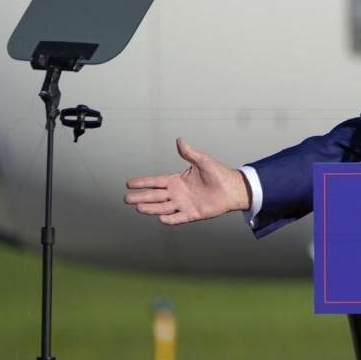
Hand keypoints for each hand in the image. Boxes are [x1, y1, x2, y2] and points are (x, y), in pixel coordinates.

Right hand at [124, 138, 250, 225]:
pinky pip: (178, 218)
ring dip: (151, 208)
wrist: (233, 188)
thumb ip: (189, 153)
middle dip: (140, 197)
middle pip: (155, 196)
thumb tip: (179, 140)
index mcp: (177, 180)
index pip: (155, 182)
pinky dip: (170, 219)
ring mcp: (183, 204)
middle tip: (127, 199)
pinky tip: (161, 218)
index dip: (143, 182)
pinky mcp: (192, 214)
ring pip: (162, 208)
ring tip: (139, 208)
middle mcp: (177, 193)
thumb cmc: (219, 174)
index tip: (129, 183)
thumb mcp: (203, 161)